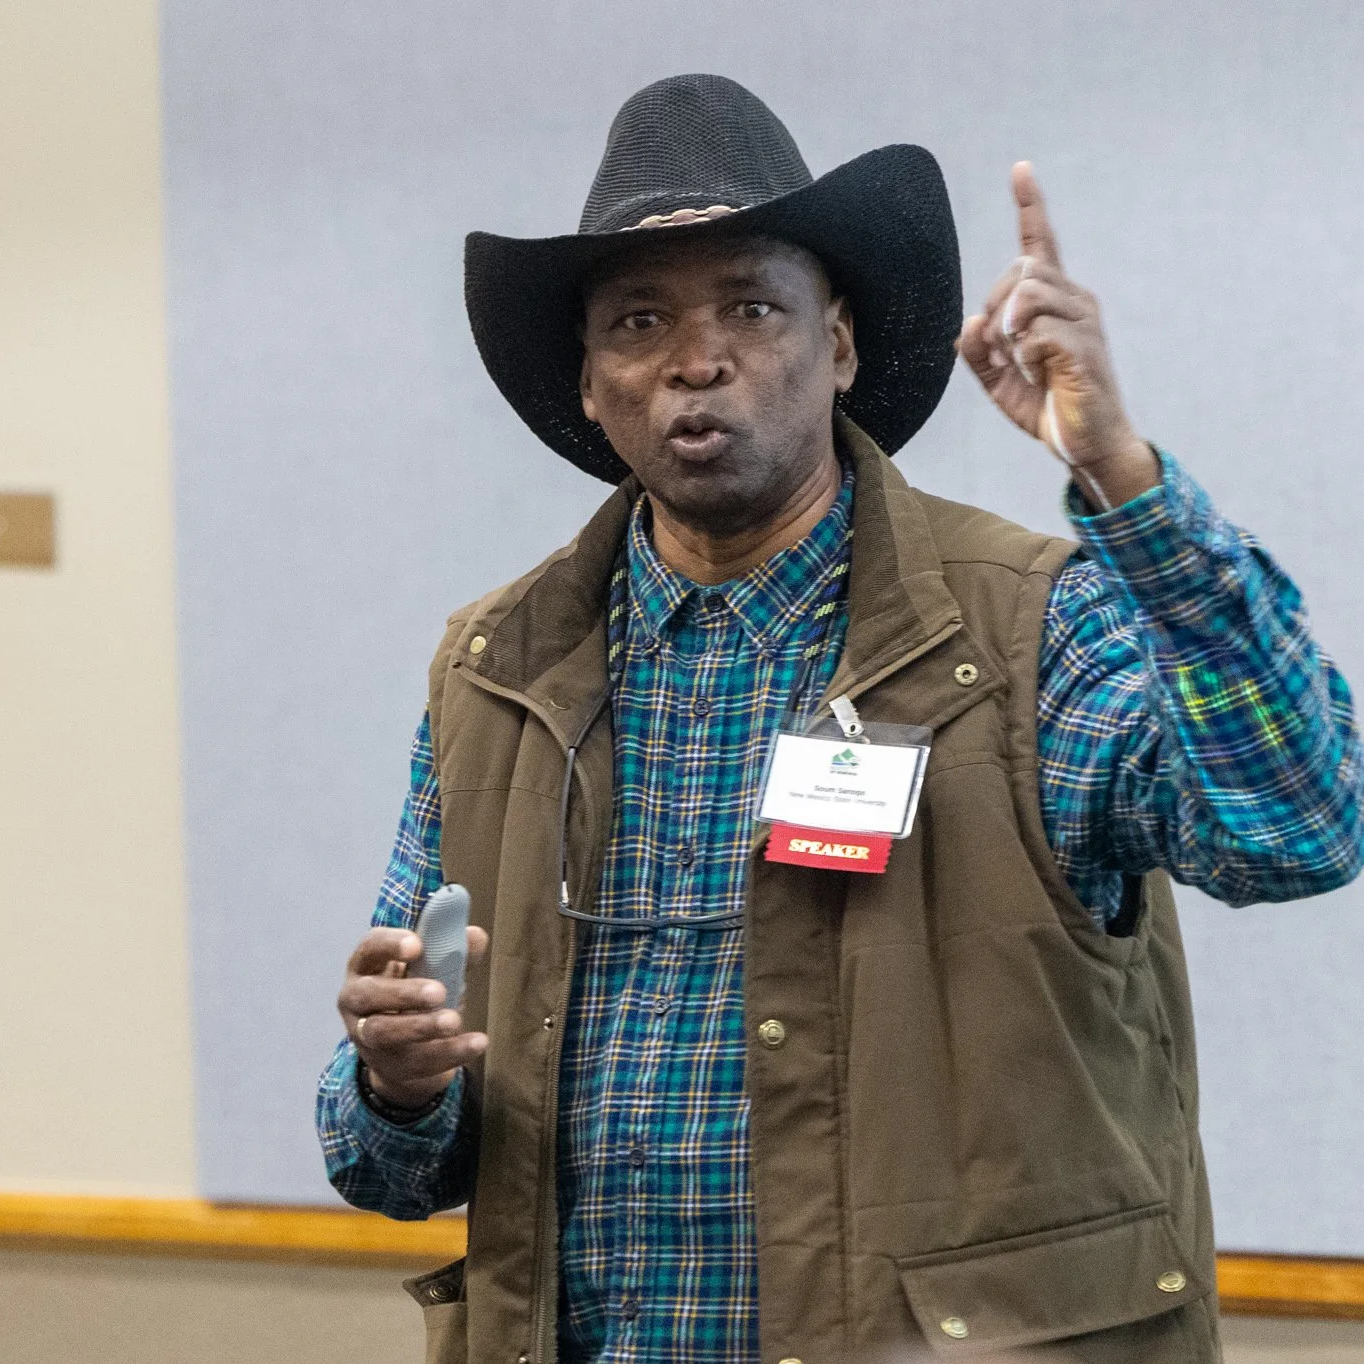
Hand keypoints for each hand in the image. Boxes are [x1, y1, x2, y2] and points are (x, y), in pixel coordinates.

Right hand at [338, 925, 489, 1108]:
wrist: (403, 1047)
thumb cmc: (415, 992)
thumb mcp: (432, 968)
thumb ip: (453, 952)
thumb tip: (476, 936)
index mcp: (366, 964)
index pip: (370, 947)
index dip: (390, 944)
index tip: (417, 945)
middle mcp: (355, 998)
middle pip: (369, 993)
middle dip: (404, 992)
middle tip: (440, 992)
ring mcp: (364, 1035)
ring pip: (385, 1032)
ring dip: (421, 1026)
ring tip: (454, 1021)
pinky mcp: (385, 1064)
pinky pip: (415, 1061)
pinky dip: (448, 1052)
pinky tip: (475, 1043)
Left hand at [957, 162, 1158, 509]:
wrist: (1086, 445)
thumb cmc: (1048, 407)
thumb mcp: (998, 381)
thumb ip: (977, 352)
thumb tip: (967, 323)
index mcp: (1055, 302)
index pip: (1040, 245)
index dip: (1030, 207)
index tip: (1021, 170)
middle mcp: (1075, 301)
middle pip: (1022, 269)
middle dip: (994, 306)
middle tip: (998, 348)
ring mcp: (1084, 323)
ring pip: (1030, 293)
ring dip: (1008, 329)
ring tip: (1017, 362)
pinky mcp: (1084, 349)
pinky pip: (1038, 332)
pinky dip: (1024, 354)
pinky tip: (1034, 373)